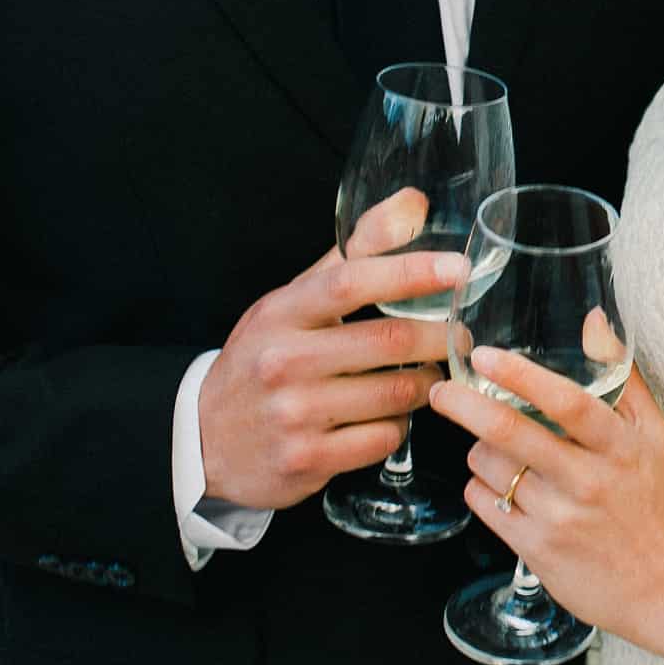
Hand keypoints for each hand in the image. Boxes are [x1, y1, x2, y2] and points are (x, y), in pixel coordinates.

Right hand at [198, 187, 467, 508]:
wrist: (204, 439)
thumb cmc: (263, 357)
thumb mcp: (293, 298)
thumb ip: (354, 252)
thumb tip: (414, 204)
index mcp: (283, 311)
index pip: (352, 280)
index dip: (410, 271)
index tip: (457, 268)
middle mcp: (284, 360)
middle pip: (387, 341)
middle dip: (440, 336)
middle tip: (459, 335)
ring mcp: (294, 414)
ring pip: (394, 394)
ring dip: (426, 384)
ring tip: (429, 376)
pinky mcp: (306, 460)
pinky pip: (383, 439)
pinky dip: (401, 426)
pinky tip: (394, 416)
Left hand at [429, 349, 663, 646]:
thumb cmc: (654, 500)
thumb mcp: (652, 433)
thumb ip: (621, 373)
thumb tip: (591, 318)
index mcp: (618, 446)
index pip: (566, 402)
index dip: (521, 375)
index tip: (486, 355)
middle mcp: (587, 480)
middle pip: (511, 433)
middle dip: (465, 405)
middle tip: (441, 391)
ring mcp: (560, 518)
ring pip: (490, 467)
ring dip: (479, 449)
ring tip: (495, 449)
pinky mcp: (537, 550)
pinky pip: (485, 504)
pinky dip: (481, 486)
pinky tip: (498, 484)